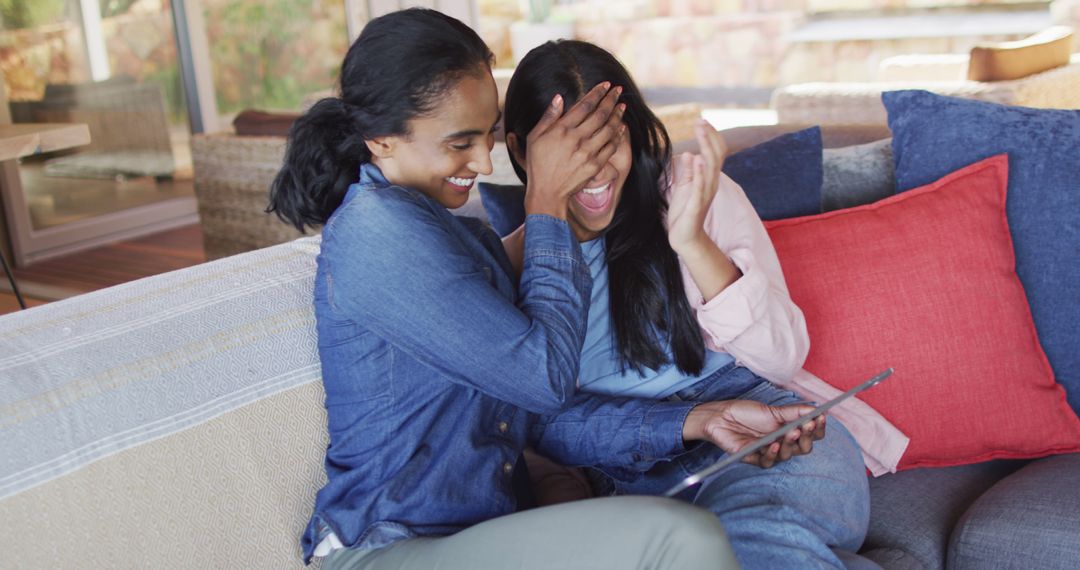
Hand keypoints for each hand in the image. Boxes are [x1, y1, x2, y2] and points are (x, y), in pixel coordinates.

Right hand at [522, 82, 626, 218]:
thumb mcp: (535, 138)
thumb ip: (548, 117)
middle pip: (599, 114)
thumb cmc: (538, 164)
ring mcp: (588, 153)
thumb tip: (559, 98)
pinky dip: (618, 135)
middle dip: (610, 100)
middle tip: (618, 90)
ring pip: (608, 129)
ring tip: (622, 105)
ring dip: (617, 115)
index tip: (605, 85)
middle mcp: (576, 139)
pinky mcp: (595, 165)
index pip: (584, 106)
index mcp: (561, 130)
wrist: (547, 192)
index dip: (597, 93)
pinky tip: (621, 127)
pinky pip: (611, 146)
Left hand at [666, 120, 727, 253]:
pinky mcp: (696, 205)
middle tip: (700, 121)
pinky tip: (697, 159)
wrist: (685, 238)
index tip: (701, 121)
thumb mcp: (684, 187)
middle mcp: (711, 184)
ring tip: (701, 133)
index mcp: (708, 178)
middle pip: (715, 155)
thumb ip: (688, 171)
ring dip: (706, 148)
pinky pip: (700, 187)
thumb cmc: (685, 212)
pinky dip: (700, 173)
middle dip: (708, 137)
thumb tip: (689, 153)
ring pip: (710, 168)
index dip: (710, 136)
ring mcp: (705, 194)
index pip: (714, 152)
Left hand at [682, 399, 825, 468]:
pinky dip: (772, 454)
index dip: (817, 429)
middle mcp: (782, 444)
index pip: (810, 435)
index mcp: (788, 432)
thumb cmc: (746, 413)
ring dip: (791, 444)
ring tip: (791, 432)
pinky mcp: (754, 458)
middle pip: (803, 448)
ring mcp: (769, 452)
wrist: (721, 417)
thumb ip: (794, 412)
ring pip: (787, 455)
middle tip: (806, 426)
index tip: (820, 418)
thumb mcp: (773, 411)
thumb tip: (816, 410)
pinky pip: (768, 462)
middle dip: (807, 437)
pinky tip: (773, 444)